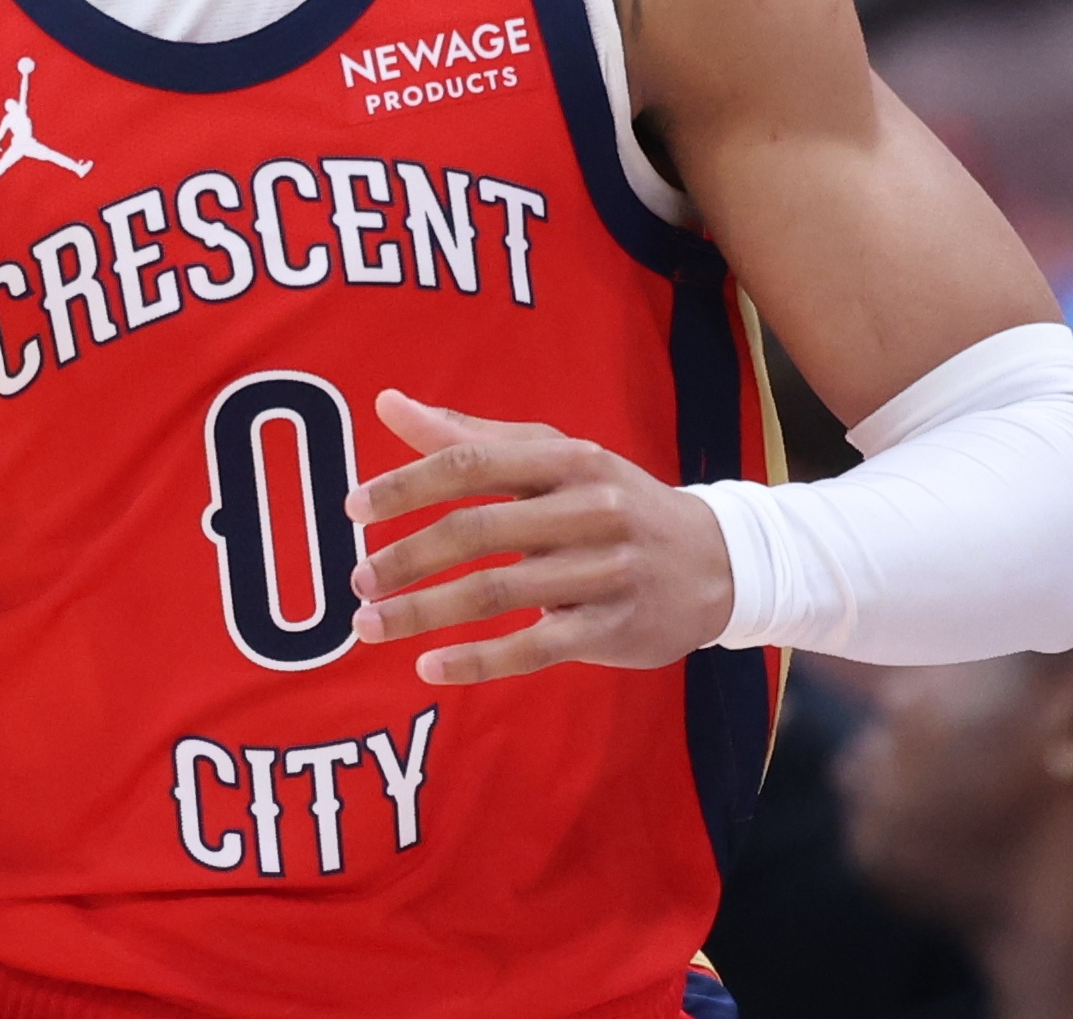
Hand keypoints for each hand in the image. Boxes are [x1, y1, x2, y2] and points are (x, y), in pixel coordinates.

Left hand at [346, 389, 733, 683]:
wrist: (718, 562)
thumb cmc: (613, 501)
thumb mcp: (554, 456)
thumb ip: (469, 435)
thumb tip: (386, 403)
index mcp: (567, 458)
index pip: (472, 463)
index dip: (407, 485)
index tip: (353, 509)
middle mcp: (588, 508)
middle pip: (477, 530)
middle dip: (406, 557)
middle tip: (357, 580)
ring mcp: (603, 571)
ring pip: (496, 593)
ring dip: (423, 613)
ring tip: (370, 626)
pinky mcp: (611, 628)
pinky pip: (532, 648)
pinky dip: (475, 662)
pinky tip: (428, 668)